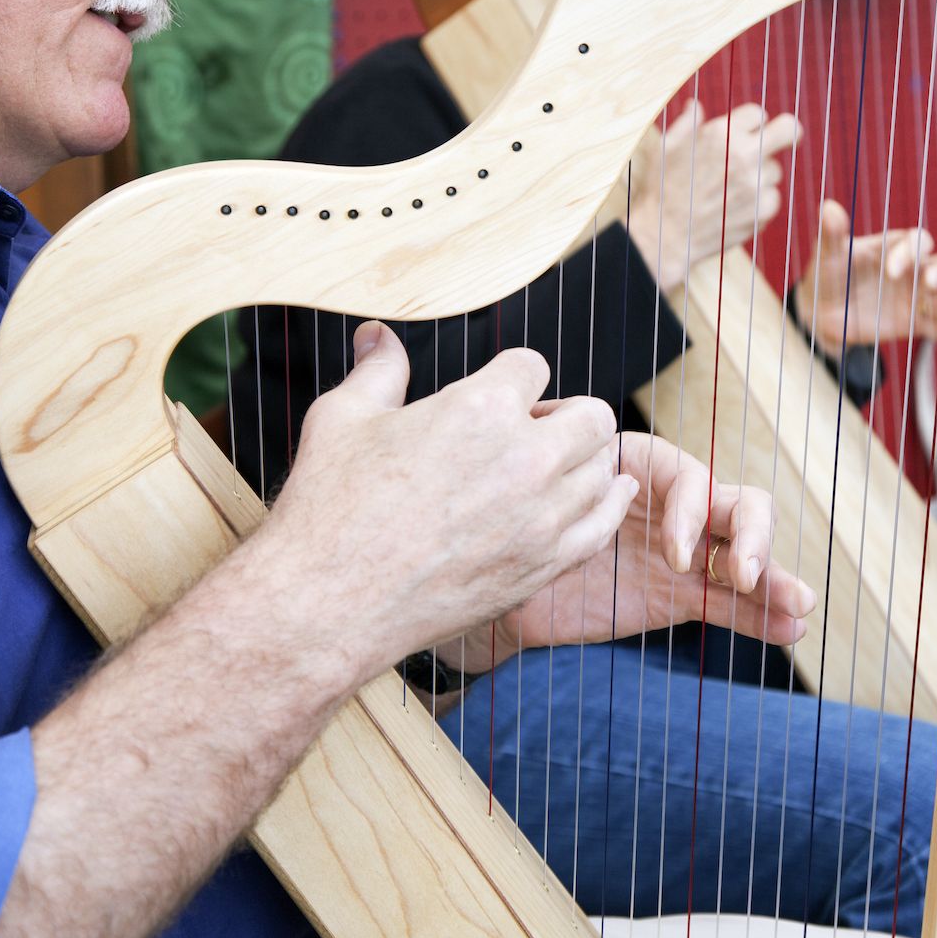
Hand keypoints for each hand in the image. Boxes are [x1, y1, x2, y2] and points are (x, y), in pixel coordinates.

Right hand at [260, 322, 638, 680]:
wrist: (329, 603)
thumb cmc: (329, 509)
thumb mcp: (344, 418)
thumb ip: (378, 371)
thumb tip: (378, 334)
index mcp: (480, 408)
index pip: (534, 366)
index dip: (515, 376)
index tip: (503, 392)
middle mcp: (525, 459)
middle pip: (592, 416)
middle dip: (567, 414)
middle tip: (536, 429)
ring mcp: (542, 516)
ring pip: (604, 470)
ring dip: (585, 460)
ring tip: (556, 466)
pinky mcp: (545, 565)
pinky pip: (603, 526)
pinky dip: (607, 506)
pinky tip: (603, 496)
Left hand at [453, 433, 816, 671]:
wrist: (495, 592)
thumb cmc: (510, 528)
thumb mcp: (532, 498)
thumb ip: (558, 476)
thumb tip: (552, 428)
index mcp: (638, 468)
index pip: (690, 475)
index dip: (693, 512)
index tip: (675, 556)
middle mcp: (669, 505)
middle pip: (734, 507)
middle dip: (750, 539)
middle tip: (743, 577)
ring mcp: (680, 552)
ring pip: (742, 556)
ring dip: (773, 578)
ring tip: (797, 606)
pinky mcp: (679, 596)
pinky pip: (728, 604)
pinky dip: (758, 616)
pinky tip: (788, 628)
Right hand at [630, 99, 801, 290]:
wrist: (667, 237)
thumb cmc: (663, 189)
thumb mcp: (666, 148)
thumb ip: (687, 123)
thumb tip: (695, 105)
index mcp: (721, 133)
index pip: (758, 114)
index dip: (752, 124)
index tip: (748, 133)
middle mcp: (743, 154)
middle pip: (790, 129)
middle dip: (789, 131)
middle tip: (787, 138)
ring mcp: (756, 183)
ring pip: (774, 170)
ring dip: (759, 176)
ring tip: (729, 191)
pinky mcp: (764, 209)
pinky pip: (772, 197)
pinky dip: (758, 202)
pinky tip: (733, 208)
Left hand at [793, 199, 936, 355]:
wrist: (820, 312)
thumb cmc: (827, 274)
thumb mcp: (827, 255)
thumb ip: (831, 234)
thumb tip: (829, 208)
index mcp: (895, 247)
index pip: (915, 242)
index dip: (909, 253)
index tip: (890, 271)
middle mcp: (912, 270)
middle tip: (929, 284)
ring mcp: (915, 298)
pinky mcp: (912, 323)